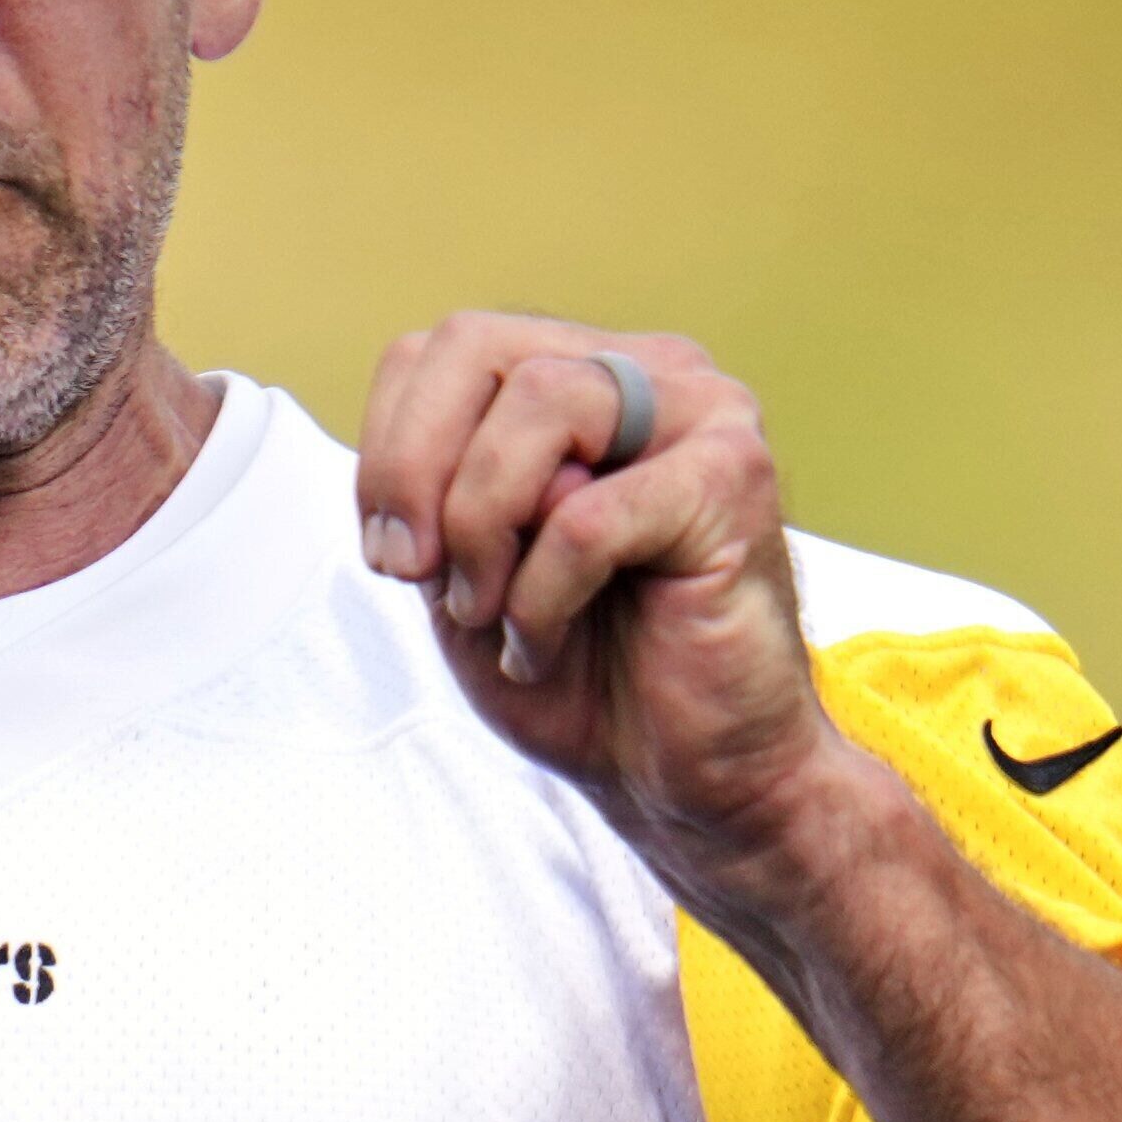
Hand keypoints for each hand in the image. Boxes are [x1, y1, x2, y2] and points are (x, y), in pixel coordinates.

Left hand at [352, 312, 847, 883]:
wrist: (688, 777)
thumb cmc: (582, 673)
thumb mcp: (461, 569)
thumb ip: (432, 489)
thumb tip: (422, 457)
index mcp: (579, 377)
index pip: (440, 347)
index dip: (387, 448)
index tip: (392, 555)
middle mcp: (645, 371)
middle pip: (475, 344)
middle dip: (413, 470)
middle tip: (416, 574)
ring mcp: (702, 414)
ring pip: (539, 407)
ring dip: (480, 528)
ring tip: (491, 615)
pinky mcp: (735, 480)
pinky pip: (587, 515)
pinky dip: (538, 596)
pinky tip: (540, 646)